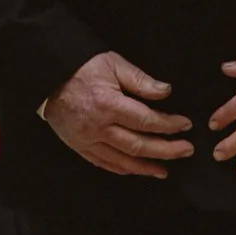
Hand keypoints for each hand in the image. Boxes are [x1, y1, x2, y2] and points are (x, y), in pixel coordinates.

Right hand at [45, 52, 193, 178]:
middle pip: (138, 146)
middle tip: (186, 150)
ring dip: (147, 167)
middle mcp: (98, 127)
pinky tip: (138, 170)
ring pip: (122, 161)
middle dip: (166, 150)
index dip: (169, 125)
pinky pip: (104, 163)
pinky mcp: (80, 147)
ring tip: (166, 168)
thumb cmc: (83, 68)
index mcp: (109, 105)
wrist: (49, 78)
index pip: (146, 121)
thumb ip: (141, 80)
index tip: (185, 124)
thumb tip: (166, 92)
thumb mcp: (114, 64)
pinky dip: (123, 169)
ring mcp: (88, 140)